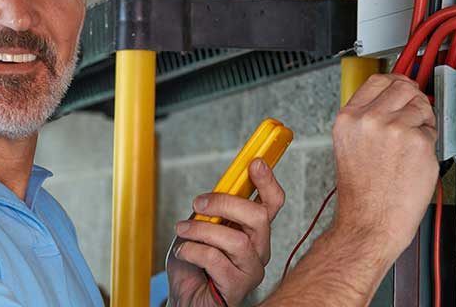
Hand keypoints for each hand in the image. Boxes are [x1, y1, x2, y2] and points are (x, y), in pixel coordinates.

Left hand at [167, 159, 284, 306]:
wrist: (184, 296)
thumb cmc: (195, 262)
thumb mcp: (202, 225)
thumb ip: (215, 208)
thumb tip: (220, 186)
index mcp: (253, 229)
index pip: (272, 202)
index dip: (268, 181)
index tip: (255, 162)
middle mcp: (259, 248)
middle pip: (259, 217)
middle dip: (226, 203)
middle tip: (199, 202)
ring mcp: (251, 268)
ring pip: (237, 240)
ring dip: (203, 230)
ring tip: (183, 229)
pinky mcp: (238, 286)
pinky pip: (216, 260)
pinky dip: (194, 250)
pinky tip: (184, 251)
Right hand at [331, 74, 437, 261]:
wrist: (370, 220)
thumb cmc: (362, 191)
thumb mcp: (350, 144)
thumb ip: (366, 117)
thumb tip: (392, 98)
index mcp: (348, 118)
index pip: (377, 80)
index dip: (395, 81)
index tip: (403, 86)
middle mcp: (369, 119)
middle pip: (403, 86)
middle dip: (413, 98)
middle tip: (414, 115)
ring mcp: (395, 129)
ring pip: (421, 106)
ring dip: (423, 122)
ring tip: (409, 146)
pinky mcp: (418, 142)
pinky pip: (432, 130)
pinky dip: (429, 142)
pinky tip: (415, 159)